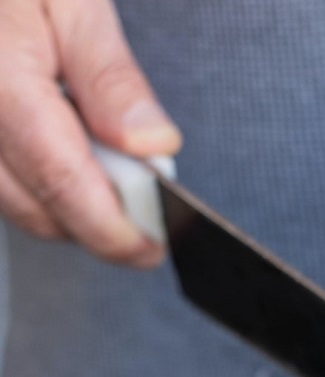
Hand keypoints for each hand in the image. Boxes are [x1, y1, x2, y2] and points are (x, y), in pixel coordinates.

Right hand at [0, 0, 180, 265]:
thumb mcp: (73, 2)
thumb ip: (112, 79)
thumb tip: (152, 146)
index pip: (61, 179)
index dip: (112, 228)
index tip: (151, 247)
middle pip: (37, 207)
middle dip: (99, 227)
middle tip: (151, 222)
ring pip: (16, 204)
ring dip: (72, 211)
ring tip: (117, 180)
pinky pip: (1, 182)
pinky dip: (43, 187)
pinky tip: (74, 160)